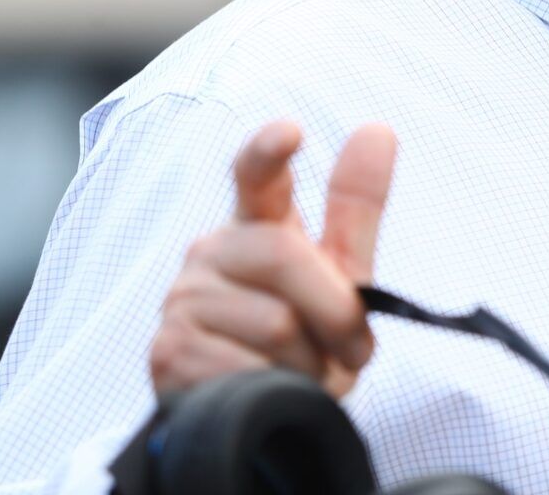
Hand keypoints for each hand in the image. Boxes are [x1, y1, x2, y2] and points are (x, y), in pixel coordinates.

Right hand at [151, 120, 397, 398]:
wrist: (265, 421)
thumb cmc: (305, 336)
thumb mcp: (340, 275)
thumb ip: (355, 208)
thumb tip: (379, 129)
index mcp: (255, 225)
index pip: (254, 175)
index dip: (267, 152)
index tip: (290, 132)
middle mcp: (210, 253)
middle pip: (285, 255)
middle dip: (335, 309)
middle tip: (354, 348)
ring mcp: (183, 302)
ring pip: (275, 323)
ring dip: (311, 361)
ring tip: (303, 374)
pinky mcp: (169, 354)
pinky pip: (250, 368)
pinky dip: (280, 390)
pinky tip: (268, 392)